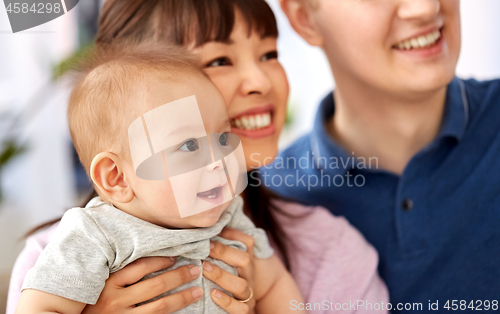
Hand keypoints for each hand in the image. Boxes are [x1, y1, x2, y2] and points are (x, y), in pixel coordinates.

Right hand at [82, 256, 201, 313]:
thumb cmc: (86, 302)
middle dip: (178, 276)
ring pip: (159, 307)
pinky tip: (184, 311)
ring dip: (181, 298)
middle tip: (195, 269)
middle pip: (155, 286)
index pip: (140, 267)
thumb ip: (113, 268)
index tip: (175, 255)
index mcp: (106, 283)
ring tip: (196, 290)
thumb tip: (135, 244)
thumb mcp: (95, 283)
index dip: (161, 260)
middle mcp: (114, 301)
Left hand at [202, 227, 257, 313]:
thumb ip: (219, 248)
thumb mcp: (227, 263)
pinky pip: (240, 309)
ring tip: (204, 268)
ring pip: (241, 285)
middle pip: (245, 260)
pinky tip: (213, 294)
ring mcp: (248, 294)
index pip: (247, 242)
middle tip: (206, 248)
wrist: (240, 306)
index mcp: (246, 261)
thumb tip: (202, 229)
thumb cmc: (228, 280)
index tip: (214, 231)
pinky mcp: (244, 310)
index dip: (233, 234)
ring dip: (221, 275)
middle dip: (224, 252)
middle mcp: (249, 275)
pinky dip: (226, 301)